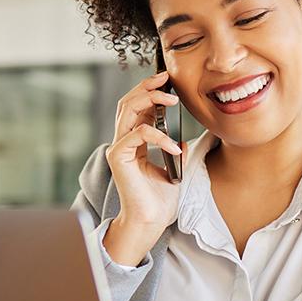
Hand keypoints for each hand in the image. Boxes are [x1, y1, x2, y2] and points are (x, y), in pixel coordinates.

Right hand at [105, 70, 183, 229]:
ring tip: (171, 101)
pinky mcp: (119, 158)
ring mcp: (118, 149)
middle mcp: (123, 142)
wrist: (150, 221)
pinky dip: (158, 136)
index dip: (149, 91)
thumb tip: (183, 139)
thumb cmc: (158, 200)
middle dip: (147, 87)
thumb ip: (173, 151)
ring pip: (127, 111)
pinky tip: (173, 146)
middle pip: (128, 103)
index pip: (136, 108)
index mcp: (133, 143)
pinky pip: (137, 135)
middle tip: (166, 79)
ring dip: (150, 100)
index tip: (167, 81)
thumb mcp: (172, 170)